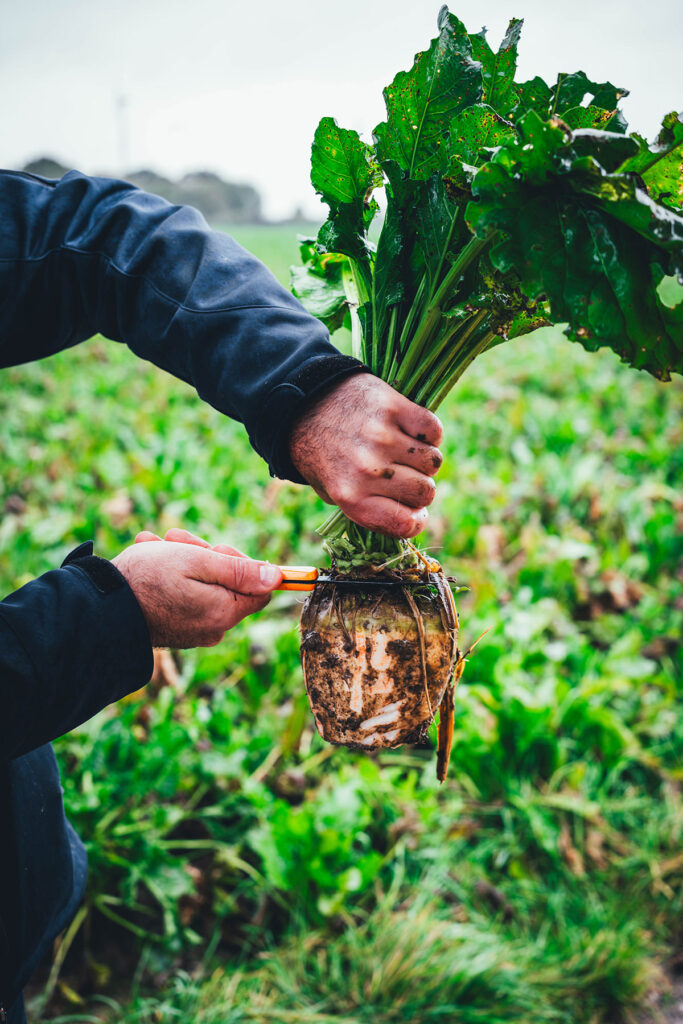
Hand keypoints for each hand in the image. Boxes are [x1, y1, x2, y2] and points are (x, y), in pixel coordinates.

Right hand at [112, 537, 281, 647]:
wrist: (100, 606)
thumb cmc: (147, 579)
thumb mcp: (198, 561)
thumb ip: (239, 570)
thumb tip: (276, 577)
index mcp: (225, 612)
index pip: (260, 589)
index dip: (244, 563)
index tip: (216, 550)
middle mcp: (213, 627)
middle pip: (229, 583)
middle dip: (205, 554)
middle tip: (176, 539)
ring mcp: (193, 630)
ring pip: (203, 585)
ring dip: (183, 558)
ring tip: (155, 545)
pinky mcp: (175, 628)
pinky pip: (184, 596)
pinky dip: (170, 575)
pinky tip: (150, 558)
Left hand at [288, 374, 442, 537]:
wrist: (303, 404)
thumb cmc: (321, 454)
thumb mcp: (332, 493)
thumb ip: (369, 508)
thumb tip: (411, 517)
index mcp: (351, 497)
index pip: (406, 524)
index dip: (416, 521)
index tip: (416, 513)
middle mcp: (367, 470)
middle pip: (425, 491)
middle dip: (420, 488)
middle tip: (407, 476)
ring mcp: (381, 437)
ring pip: (433, 461)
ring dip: (424, 459)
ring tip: (406, 452)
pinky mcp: (392, 407)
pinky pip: (433, 430)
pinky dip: (429, 433)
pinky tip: (412, 432)